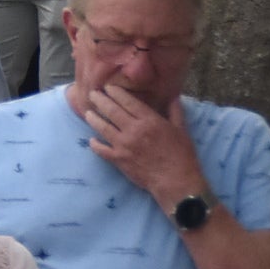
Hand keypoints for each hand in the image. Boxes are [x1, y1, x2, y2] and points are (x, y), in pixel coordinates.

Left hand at [80, 85, 205, 207]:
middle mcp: (134, 130)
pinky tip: (91, 140)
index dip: (116, 93)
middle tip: (92, 93)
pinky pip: (101, 150)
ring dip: (93, 118)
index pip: (128, 101)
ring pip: (102, 127)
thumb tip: (174, 97)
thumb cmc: (182, 155)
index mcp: (149, 120)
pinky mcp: (118, 159)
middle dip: (100, 100)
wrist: (176, 181)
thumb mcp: (182, 130)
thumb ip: (175, 112)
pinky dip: (94, 144)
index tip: (108, 87)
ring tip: (87, 113)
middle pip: (111, 111)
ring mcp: (124, 145)